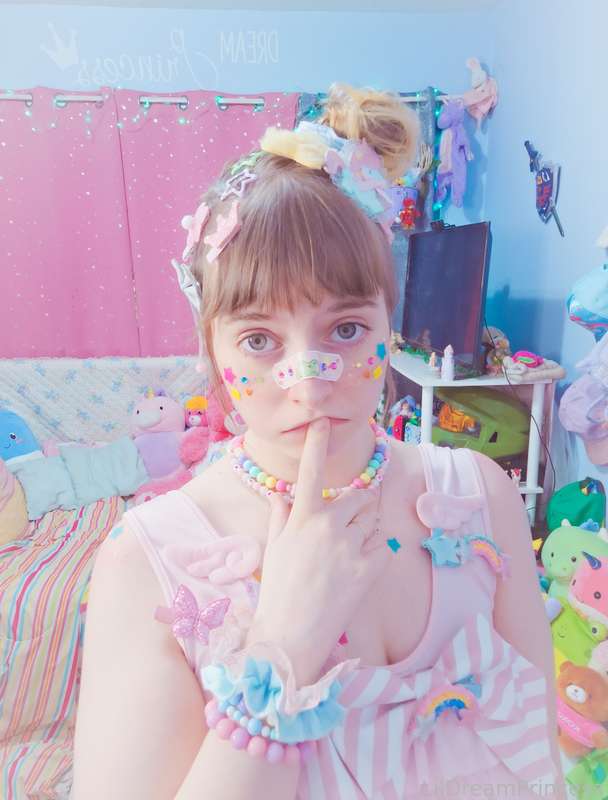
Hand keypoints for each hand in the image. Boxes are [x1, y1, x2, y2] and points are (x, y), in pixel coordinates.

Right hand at [247, 418, 390, 683]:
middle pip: (358, 497)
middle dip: (356, 508)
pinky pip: (384, 544)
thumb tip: (279, 494)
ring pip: (373, 518)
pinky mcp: (369, 567)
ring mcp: (350, 545)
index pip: (310, 471)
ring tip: (349, 552)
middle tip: (344, 532)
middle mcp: (327, 524)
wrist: (292, 634)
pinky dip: (377, 551)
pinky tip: (360, 568)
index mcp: (301, 516)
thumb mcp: (275, 548)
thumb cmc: (278, 590)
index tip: (322, 421)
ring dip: (367, 527)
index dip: (316, 443)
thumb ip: (280, 516)